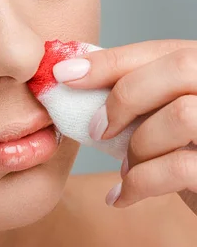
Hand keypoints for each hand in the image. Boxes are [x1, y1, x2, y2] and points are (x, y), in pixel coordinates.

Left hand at [53, 39, 196, 213]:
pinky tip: (121, 196)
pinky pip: (179, 167)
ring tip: (127, 168)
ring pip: (181, 115)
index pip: (163, 50)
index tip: (64, 75)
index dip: (110, 61)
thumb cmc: (183, 156)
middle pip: (179, 68)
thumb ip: (137, 93)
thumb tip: (70, 73)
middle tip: (96, 130)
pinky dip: (138, 184)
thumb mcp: (162, 117)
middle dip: (125, 98)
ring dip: (138, 146)